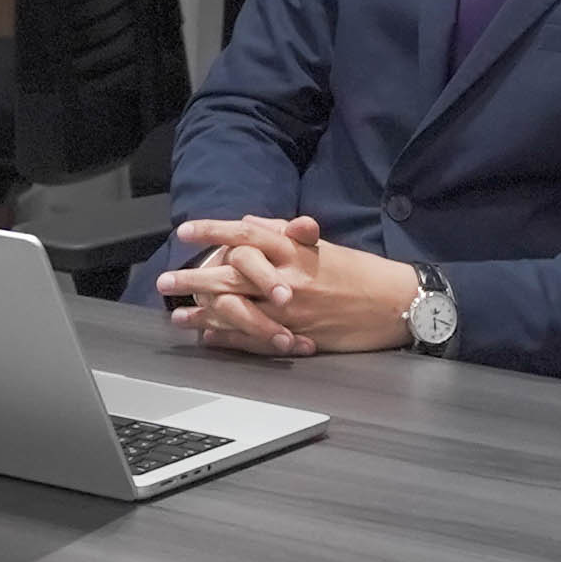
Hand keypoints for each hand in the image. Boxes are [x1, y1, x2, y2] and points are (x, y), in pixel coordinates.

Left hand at [155, 215, 420, 356]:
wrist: (397, 303)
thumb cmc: (361, 273)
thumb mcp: (322, 246)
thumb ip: (284, 234)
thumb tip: (249, 221)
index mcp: (295, 251)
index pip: (246, 234)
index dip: (212, 230)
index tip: (184, 231)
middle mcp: (288, 279)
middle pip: (230, 275)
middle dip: (193, 278)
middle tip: (163, 281)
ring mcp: (291, 312)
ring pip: (236, 310)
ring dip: (202, 314)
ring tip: (176, 316)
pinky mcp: (298, 337)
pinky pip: (253, 339)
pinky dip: (227, 338)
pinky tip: (206, 337)